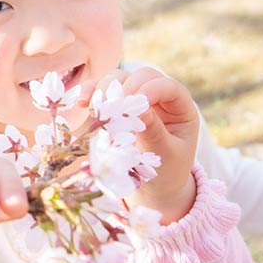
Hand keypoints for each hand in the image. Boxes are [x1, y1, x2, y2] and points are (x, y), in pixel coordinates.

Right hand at [86, 68, 201, 221]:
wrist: (156, 187)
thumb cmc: (168, 171)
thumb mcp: (166, 155)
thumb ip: (154, 131)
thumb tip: (138, 108)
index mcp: (181, 107)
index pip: (168, 87)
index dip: (150, 90)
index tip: (133, 105)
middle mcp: (160, 97)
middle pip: (141, 76)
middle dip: (125, 89)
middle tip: (112, 110)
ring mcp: (137, 98)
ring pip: (120, 79)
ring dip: (105, 89)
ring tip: (94, 108)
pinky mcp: (118, 106)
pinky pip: (103, 92)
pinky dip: (92, 94)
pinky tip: (81, 102)